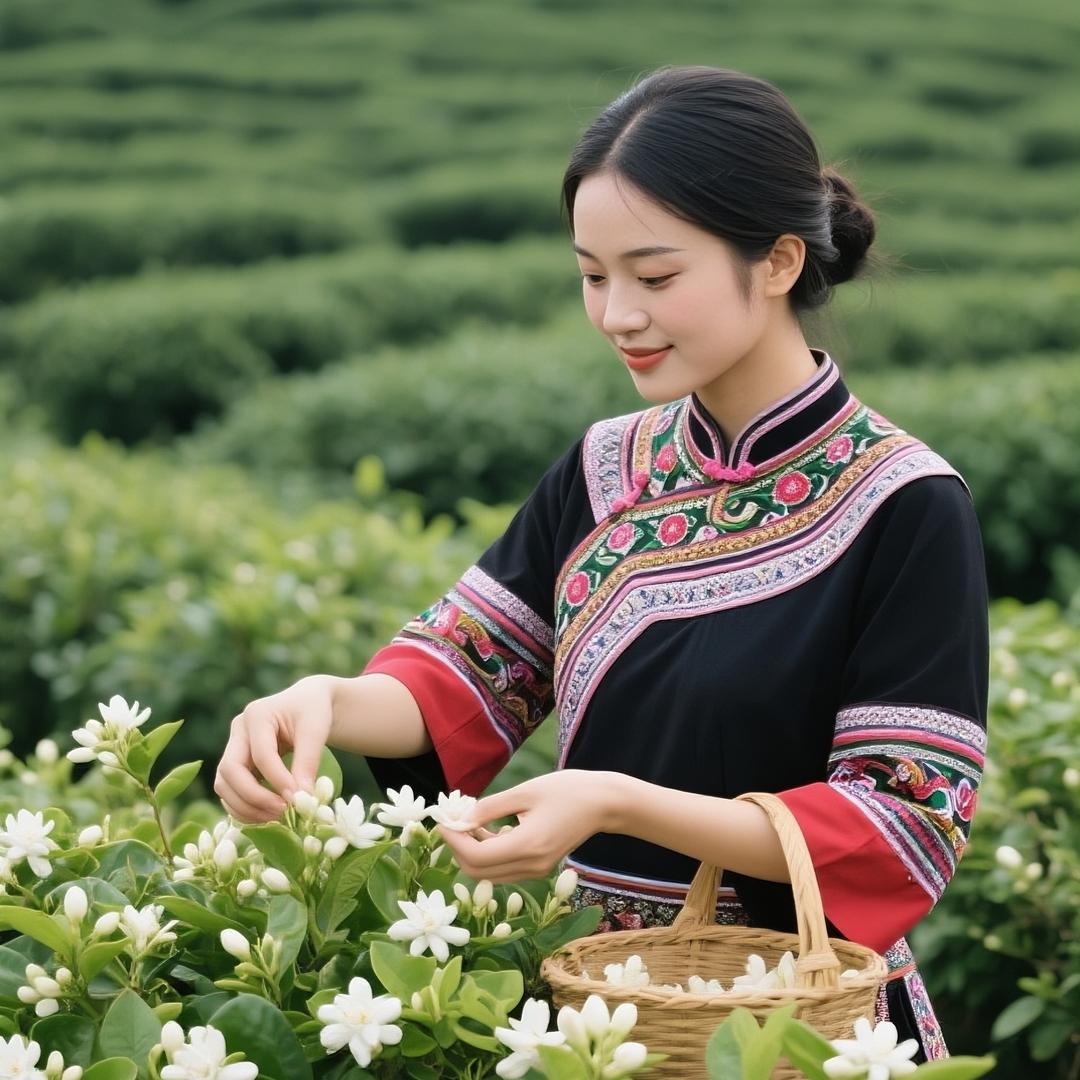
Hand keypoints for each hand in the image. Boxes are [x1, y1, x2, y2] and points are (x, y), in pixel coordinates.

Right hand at [214, 675, 333, 822]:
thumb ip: (308, 761)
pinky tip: (267, 816)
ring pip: (223, 785)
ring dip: (246, 807)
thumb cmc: (313, 711)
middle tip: (283, 812)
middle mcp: (238, 730)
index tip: (297, 799)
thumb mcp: (316, 730)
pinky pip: (229, 791)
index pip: (261, 755)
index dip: (277, 780)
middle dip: (254, 797)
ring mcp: (233, 747)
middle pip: (230, 770)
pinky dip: (243, 808)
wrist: (307, 704)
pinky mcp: (235, 764)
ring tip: (277, 818)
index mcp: (257, 715)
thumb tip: (303, 798)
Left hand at [434, 770, 616, 883]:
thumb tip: (461, 819)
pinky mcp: (540, 868)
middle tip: (451, 822)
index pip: (475, 857)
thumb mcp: (524, 791)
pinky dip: (489, 853)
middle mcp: (531, 866)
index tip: (442, 821)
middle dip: (459, 848)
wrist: (604, 804)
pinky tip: (489, 828)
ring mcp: (537, 870)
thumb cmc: (567, 790)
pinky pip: (504, 868)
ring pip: (490, 873)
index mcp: (527, 846)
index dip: (453, 841)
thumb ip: (490, 807)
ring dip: (473, 851)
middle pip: (478, 872)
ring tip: (468, 821)